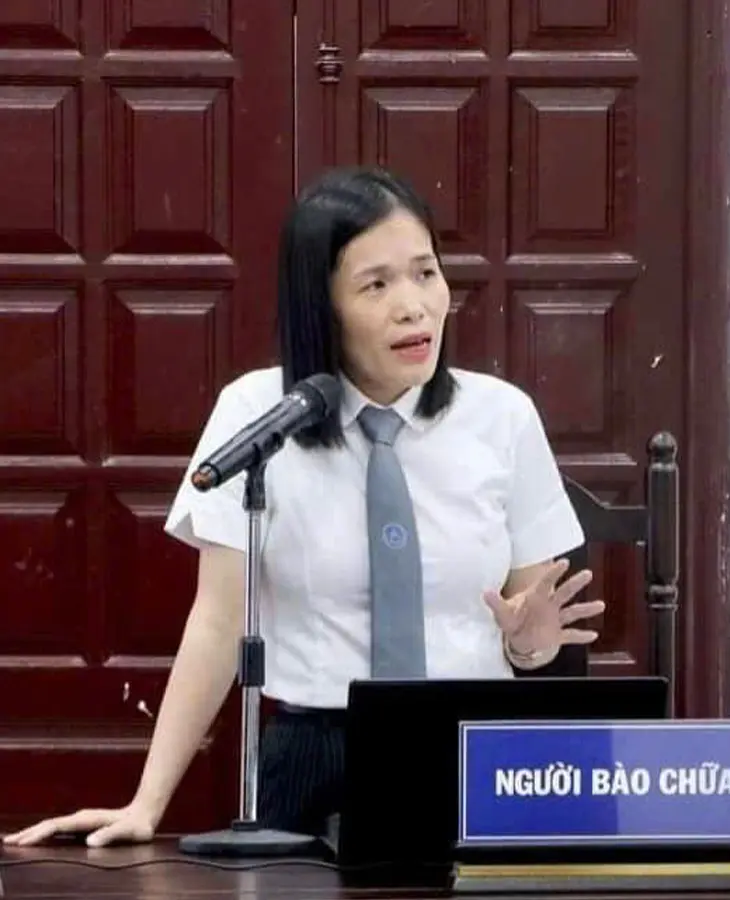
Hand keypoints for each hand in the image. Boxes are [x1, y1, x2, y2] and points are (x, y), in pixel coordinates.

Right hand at [2, 800, 157, 847]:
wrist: (145, 813)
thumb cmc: (138, 826)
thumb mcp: (128, 832)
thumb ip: (111, 835)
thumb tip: (90, 841)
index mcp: (87, 819)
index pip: (57, 827)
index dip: (39, 834)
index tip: (22, 843)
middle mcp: (81, 818)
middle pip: (49, 825)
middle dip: (28, 833)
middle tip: (7, 842)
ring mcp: (80, 821)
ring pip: (51, 826)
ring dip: (32, 833)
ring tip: (13, 841)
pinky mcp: (82, 826)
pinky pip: (58, 830)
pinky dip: (43, 834)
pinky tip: (37, 840)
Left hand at [484, 558, 603, 658]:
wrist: (518, 639)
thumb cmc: (512, 620)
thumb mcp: (502, 612)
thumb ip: (496, 603)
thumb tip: (485, 593)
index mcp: (536, 596)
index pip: (546, 582)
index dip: (554, 572)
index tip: (564, 562)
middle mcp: (549, 605)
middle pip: (564, 592)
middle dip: (575, 583)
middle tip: (587, 573)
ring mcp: (555, 619)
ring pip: (572, 612)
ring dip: (586, 609)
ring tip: (600, 605)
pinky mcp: (558, 635)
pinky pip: (571, 635)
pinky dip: (581, 636)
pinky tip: (593, 636)